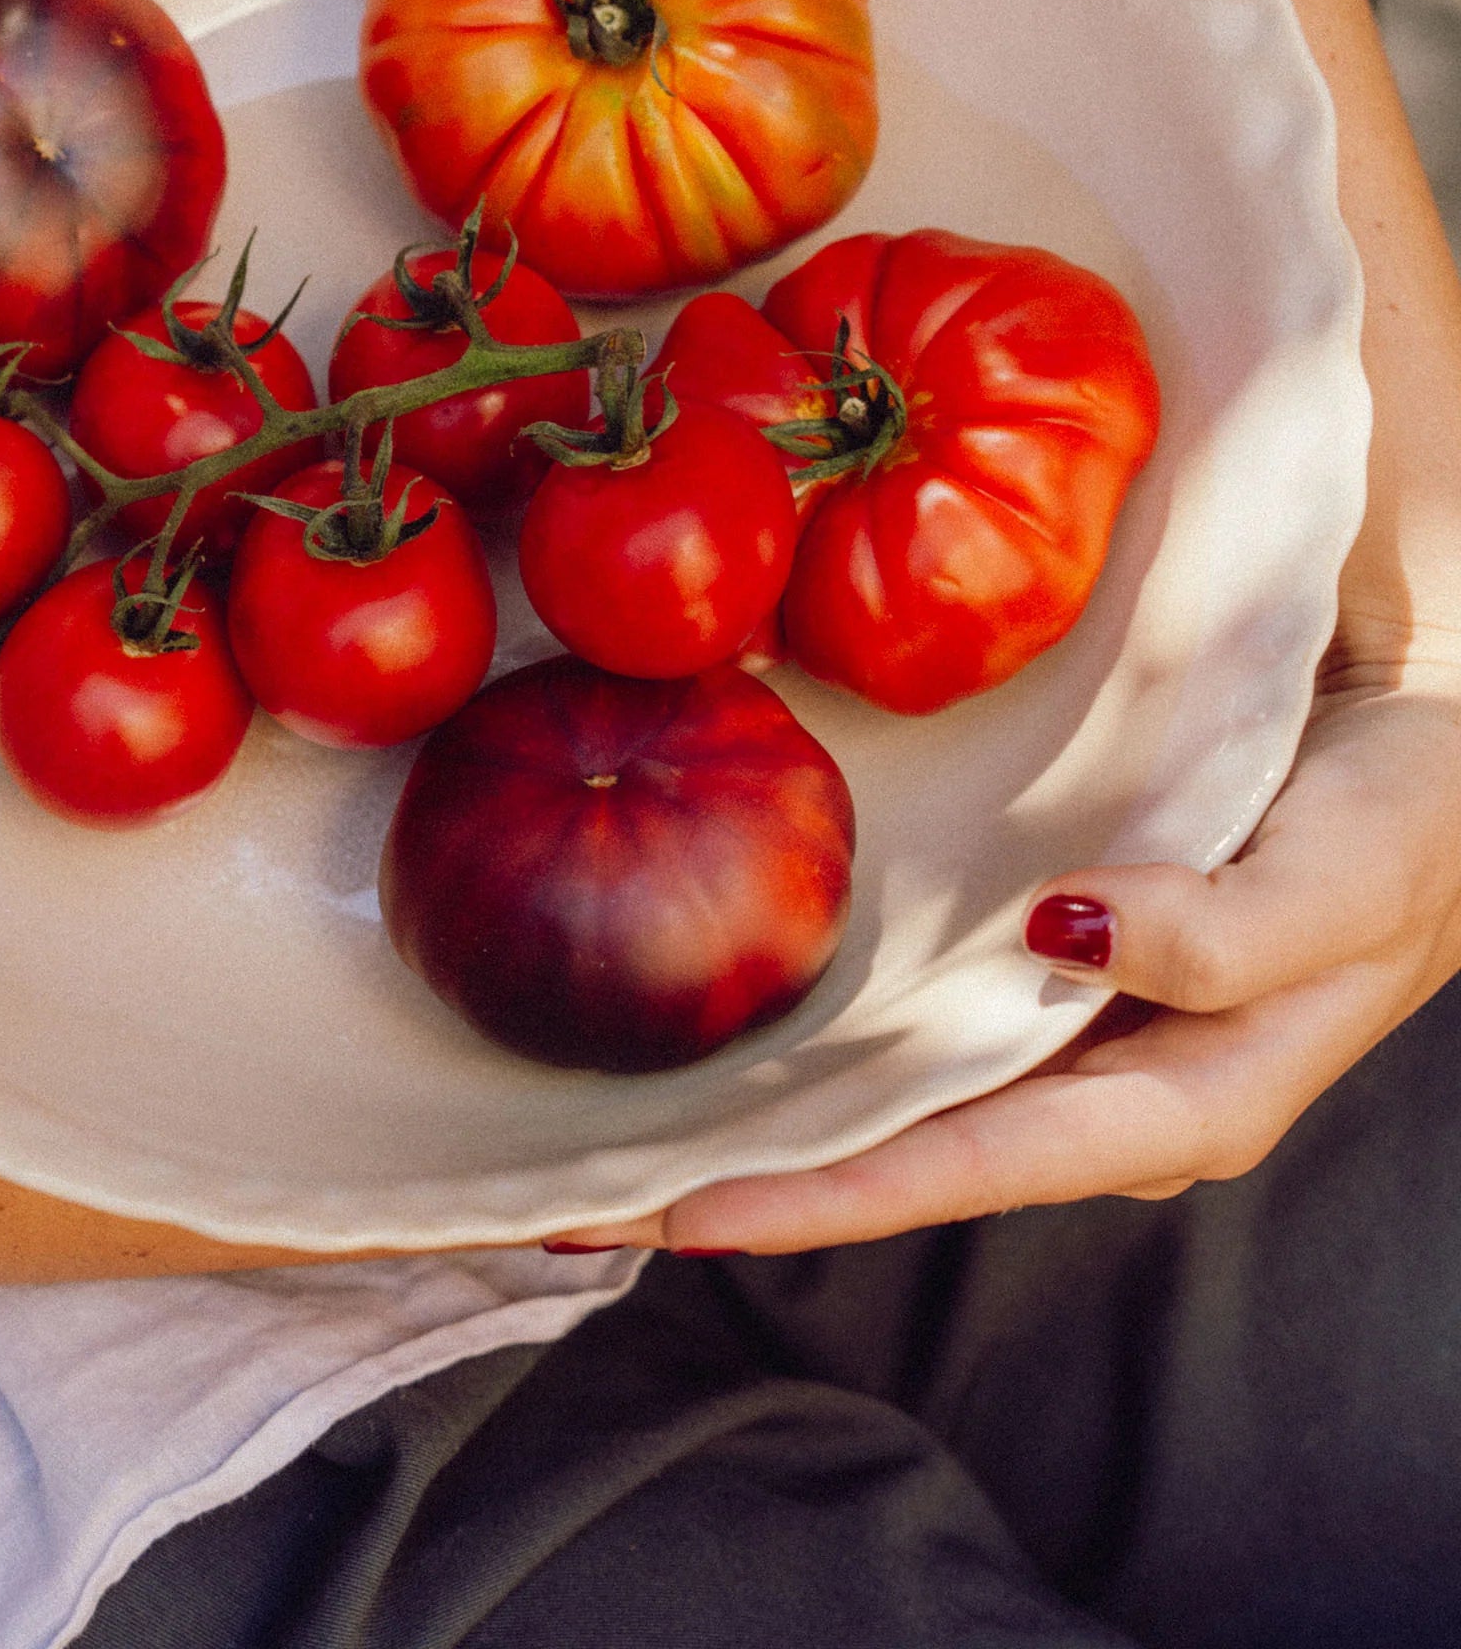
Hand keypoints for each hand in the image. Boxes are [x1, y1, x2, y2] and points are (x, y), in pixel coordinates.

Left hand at [545, 631, 1460, 1254]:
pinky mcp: (1050, 952)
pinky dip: (824, 1019)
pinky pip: (919, 1005)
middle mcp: (1100, 1082)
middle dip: (754, 1183)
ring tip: (614, 1121)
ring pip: (897, 1088)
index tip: (686, 1215)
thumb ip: (1224, 934)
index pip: (968, 1168)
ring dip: (766, 1110)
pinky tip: (731, 1009)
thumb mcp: (1340, 881)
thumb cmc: (1407, 823)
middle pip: (905, 1156)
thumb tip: (1071, 933)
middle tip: (583, 1199)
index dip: (829, 1196)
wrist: (1441, 742)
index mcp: (1172, 1102)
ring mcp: (1069, 1022)